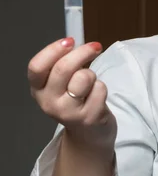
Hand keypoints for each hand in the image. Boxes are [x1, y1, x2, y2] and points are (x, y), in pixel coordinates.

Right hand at [28, 37, 116, 153]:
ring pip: (84, 77)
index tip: (70, 41)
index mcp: (38, 90)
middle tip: (94, 47)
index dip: (53, 50)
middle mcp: (49, 103)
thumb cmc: (75, 100)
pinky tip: (96, 98)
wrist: (88, 134)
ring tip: (90, 84)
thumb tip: (72, 42)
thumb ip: (61, 64)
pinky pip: (100, 89)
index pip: (36, 67)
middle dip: (82, 52)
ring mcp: (68, 112)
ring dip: (93, 75)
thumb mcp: (59, 85)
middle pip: (63, 69)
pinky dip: (102, 88)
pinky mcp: (88, 118)